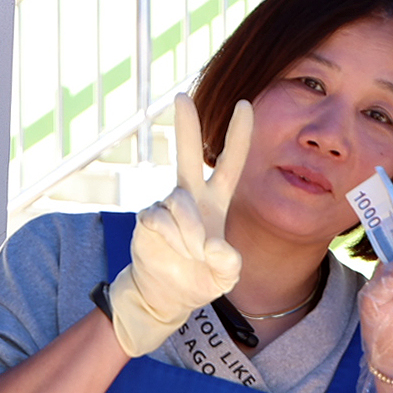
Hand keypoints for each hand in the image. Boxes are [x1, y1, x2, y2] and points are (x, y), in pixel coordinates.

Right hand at [105, 95, 252, 357]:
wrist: (166, 295)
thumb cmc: (200, 277)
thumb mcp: (226, 276)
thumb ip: (228, 263)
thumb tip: (213, 245)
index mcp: (216, 200)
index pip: (230, 162)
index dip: (238, 135)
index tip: (244, 103)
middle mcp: (189, 196)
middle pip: (186, 153)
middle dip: (185, 125)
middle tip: (180, 96)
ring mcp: (166, 206)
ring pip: (179, 202)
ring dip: (190, 228)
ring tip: (195, 250)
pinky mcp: (147, 220)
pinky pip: (159, 219)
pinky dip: (171, 236)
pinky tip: (174, 249)